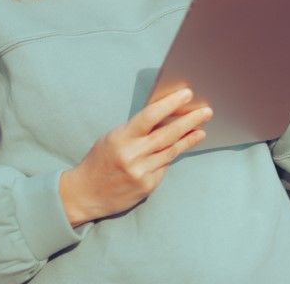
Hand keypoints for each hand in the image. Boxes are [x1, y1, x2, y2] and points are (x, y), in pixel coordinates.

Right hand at [59, 87, 211, 225]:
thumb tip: (163, 115)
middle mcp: (132, 155)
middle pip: (168, 134)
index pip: (150, 116)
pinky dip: (173, 155)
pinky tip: (184, 146)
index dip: (170, 104)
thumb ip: (136, 129)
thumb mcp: (112, 138)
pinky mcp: (147, 186)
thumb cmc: (99, 161)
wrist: (84, 194)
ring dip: (189, 138)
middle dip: (189, 121)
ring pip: (171, 151)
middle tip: (205, 112)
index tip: (186, 94)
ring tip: (201, 129)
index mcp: (121, 138)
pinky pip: (164, 166)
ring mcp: (141, 172)